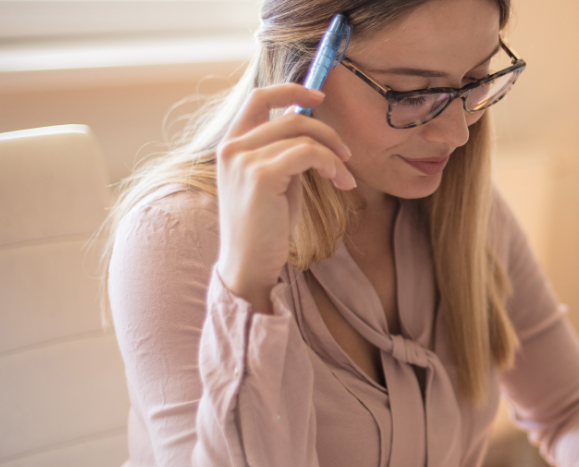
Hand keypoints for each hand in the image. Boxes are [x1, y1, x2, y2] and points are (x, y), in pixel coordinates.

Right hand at [216, 83, 354, 312]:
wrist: (249, 264)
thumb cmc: (265, 227)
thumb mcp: (274, 180)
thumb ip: (284, 152)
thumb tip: (315, 130)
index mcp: (231, 144)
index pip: (258, 97)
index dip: (291, 89)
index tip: (320, 97)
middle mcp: (232, 147)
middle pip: (291, 116)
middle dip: (327, 131)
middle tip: (347, 154)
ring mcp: (243, 159)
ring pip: (303, 134)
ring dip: (333, 153)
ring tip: (345, 177)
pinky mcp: (260, 175)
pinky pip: (307, 153)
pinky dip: (331, 163)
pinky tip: (341, 182)